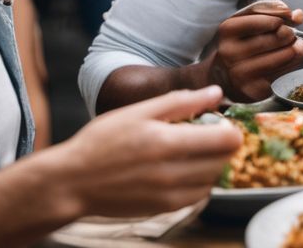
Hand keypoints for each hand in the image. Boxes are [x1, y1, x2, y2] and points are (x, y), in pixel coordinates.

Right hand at [50, 86, 241, 217]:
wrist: (71, 182)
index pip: (227, 141)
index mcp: (167, 143)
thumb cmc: (101, 142)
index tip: (220, 124)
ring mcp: (169, 195)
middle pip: (225, 161)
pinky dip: (198, 182)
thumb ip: (181, 102)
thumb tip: (217, 94)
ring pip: (213, 180)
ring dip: (211, 165)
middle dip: (222, 147)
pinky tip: (181, 169)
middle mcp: (173, 173)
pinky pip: (198, 195)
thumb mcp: (138, 112)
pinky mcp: (164, 209)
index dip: (230, 130)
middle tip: (206, 136)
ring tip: (191, 152)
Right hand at [207, 0, 302, 101]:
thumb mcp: (245, 19)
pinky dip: (293, 63)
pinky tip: (289, 59)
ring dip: (296, 48)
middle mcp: (230, 53)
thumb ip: (270, 10)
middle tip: (288, 34)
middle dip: (290, 33)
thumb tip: (299, 15)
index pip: (267, 20)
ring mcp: (241, 74)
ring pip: (285, 55)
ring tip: (293, 45)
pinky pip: (285, 72)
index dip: (281, 18)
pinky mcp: (255, 91)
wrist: (222, 78)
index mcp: (227, 30)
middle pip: (279, 36)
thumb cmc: (239, 42)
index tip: (282, 21)